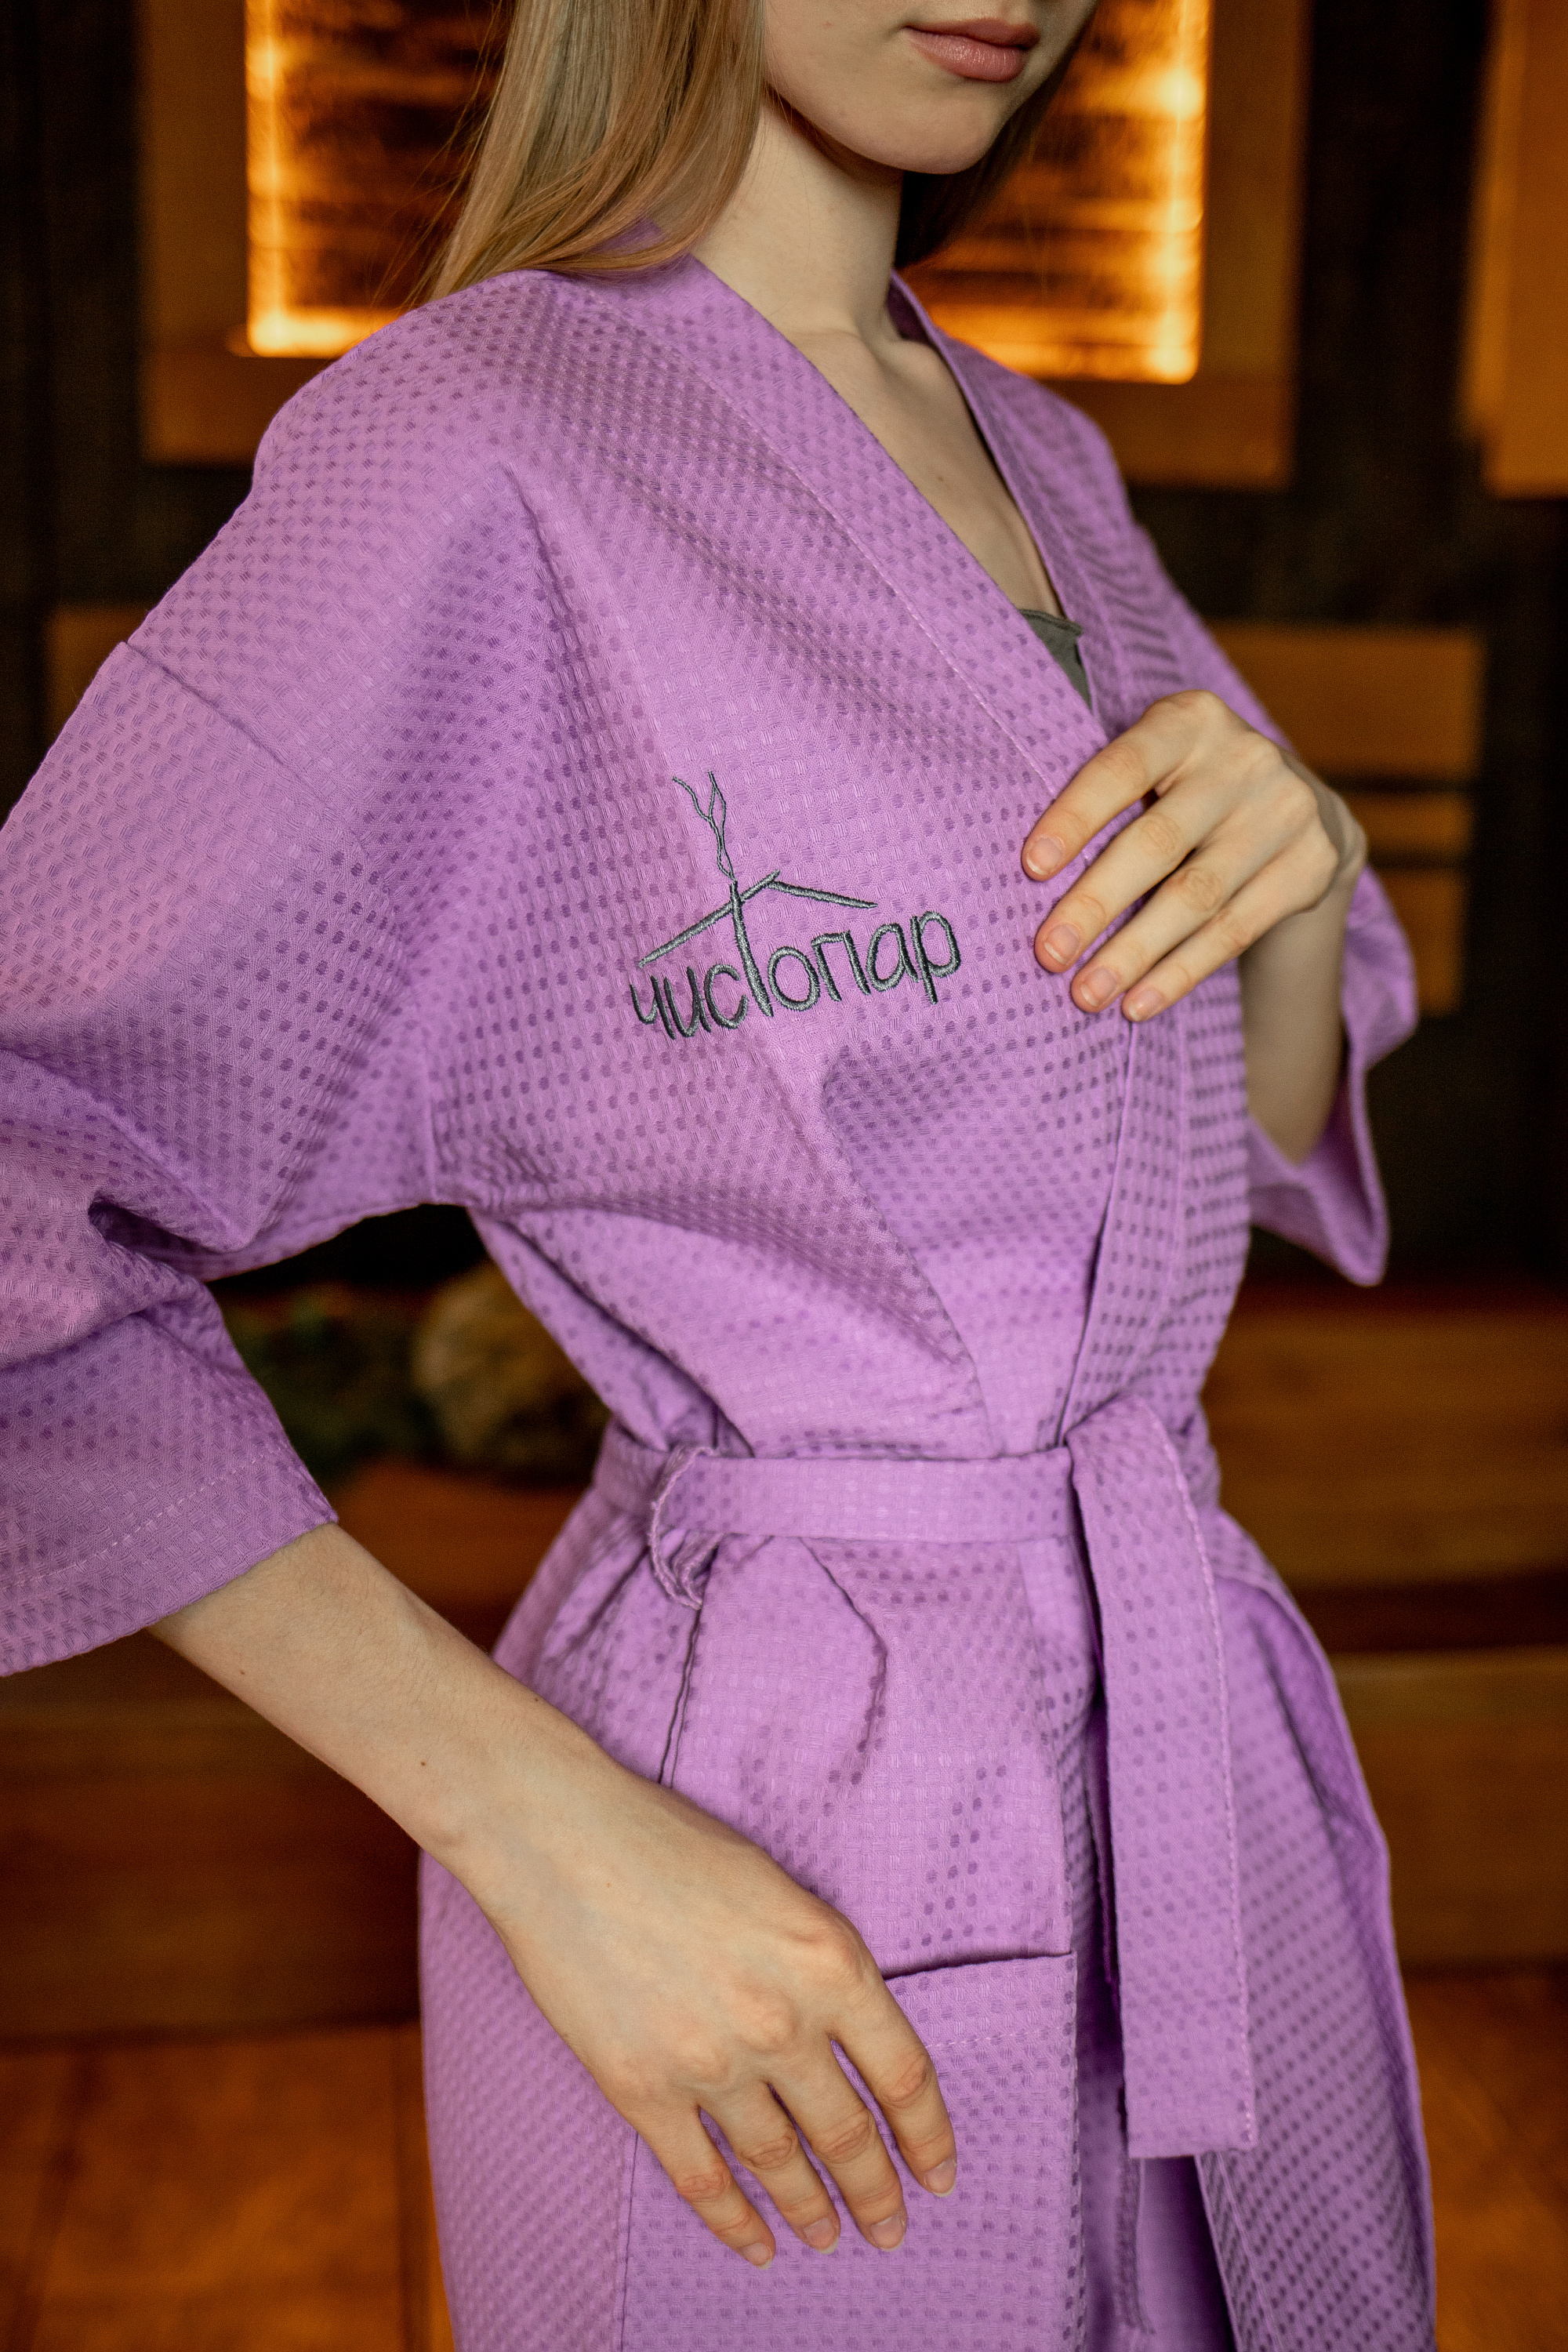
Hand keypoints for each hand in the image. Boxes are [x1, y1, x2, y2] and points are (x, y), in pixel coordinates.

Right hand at [473, 1731, 957, 2268]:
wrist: (561, 1839)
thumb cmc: (672, 1844)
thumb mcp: (781, 1890)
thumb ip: (820, 1968)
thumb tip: (845, 2044)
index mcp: (830, 1961)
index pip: (904, 2075)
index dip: (927, 2136)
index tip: (937, 2175)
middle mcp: (781, 2021)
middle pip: (848, 2133)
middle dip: (875, 2192)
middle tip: (888, 2229)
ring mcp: (709, 2062)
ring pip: (779, 2162)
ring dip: (810, 2209)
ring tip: (828, 2237)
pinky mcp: (641, 2089)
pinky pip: (701, 2178)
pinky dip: (733, 2222)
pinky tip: (756, 2246)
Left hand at [1021, 689, 1366, 1020]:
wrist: (1302, 807)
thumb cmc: (1189, 789)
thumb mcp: (1157, 766)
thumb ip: (1106, 798)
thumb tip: (1030, 878)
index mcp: (1188, 720)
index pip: (1121, 769)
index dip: (1076, 817)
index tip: (1031, 868)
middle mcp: (1244, 759)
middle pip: (1158, 843)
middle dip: (1096, 904)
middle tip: (1048, 954)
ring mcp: (1285, 811)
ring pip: (1196, 897)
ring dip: (1134, 953)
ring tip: (1086, 994)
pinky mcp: (1310, 865)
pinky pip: (1234, 930)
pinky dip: (1179, 973)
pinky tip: (1138, 1003)